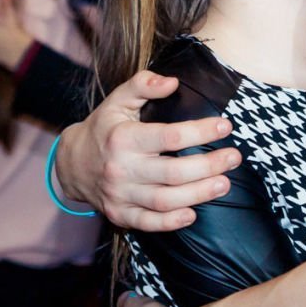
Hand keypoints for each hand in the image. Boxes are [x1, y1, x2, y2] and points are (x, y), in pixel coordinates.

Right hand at [54, 71, 239, 230]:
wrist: (71, 164)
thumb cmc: (104, 128)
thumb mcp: (118, 100)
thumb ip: (143, 85)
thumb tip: (173, 82)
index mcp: (123, 138)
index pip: (169, 136)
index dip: (201, 131)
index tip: (225, 126)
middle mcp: (121, 169)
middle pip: (173, 173)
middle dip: (209, 166)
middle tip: (234, 158)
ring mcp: (120, 195)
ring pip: (166, 201)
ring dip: (199, 194)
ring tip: (224, 183)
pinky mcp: (120, 214)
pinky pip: (148, 223)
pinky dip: (172, 222)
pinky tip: (194, 213)